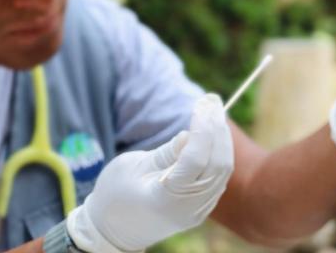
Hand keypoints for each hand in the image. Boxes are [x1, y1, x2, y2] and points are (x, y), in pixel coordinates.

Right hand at [67, 94, 233, 252]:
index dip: (202, 130)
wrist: (112, 231)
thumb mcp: (132, 167)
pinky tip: (213, 134)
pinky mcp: (201, 208)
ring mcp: (198, 211)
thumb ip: (166, 152)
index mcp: (166, 198)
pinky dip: (219, 153)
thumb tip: (191, 134)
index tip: (201, 106)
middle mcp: (189, 208)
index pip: (196, 159)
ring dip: (222, 140)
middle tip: (213, 104)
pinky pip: (218, 178)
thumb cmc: (114, 194)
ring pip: (223, 171)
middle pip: (217, 164)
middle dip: (217, 131)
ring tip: (215, 114)